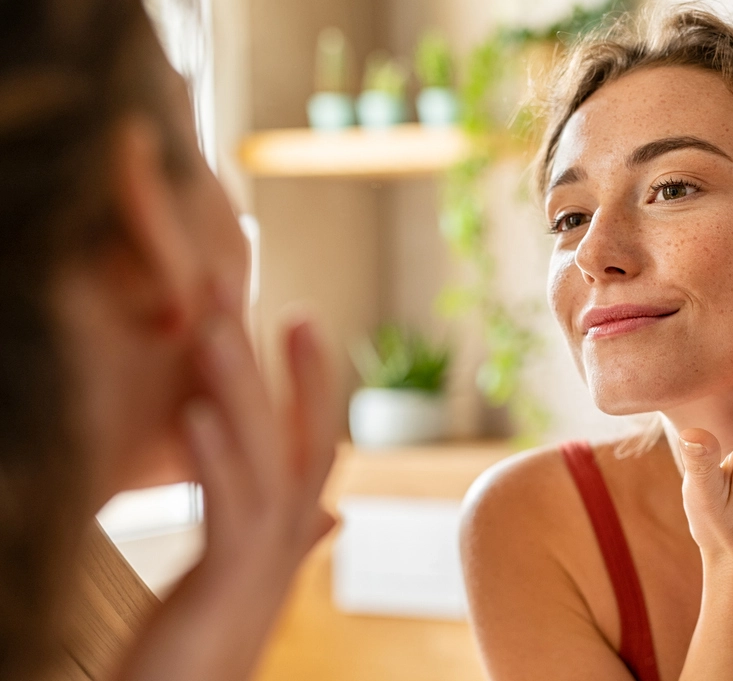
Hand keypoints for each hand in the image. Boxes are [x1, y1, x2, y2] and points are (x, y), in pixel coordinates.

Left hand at [115, 300, 337, 680]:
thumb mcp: (248, 577)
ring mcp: (263, 561)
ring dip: (241, 390)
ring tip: (215, 328)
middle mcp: (286, 540)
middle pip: (294, 436)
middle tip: (260, 292)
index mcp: (286, 530)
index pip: (310, 440)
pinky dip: (215, 457)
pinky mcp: (226, 584)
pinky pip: (227, 510)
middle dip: (279, 363)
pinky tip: (197, 412)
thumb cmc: (205, 647)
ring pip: (263, 460)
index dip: (312, 379)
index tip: (300, 314)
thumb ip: (291, 536)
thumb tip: (331, 511)